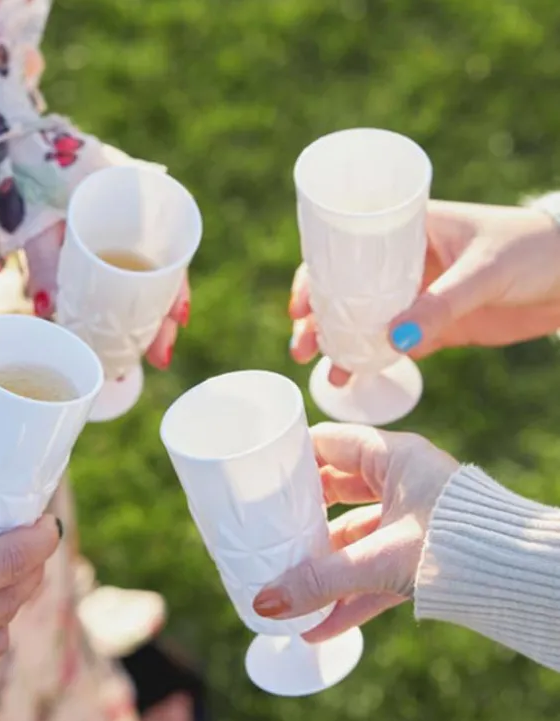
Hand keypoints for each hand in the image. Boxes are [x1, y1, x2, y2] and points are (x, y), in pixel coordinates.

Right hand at [252, 422, 457, 640]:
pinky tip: (319, 627)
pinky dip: (350, 596)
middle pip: (336, 490)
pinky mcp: (420, 557)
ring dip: (323, 563)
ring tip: (286, 584)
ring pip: (354, 536)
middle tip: (266, 528)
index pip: (330, 443)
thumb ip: (321, 580)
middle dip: (302, 515)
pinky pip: (375, 572)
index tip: (260, 476)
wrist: (522, 579)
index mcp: (394, 458)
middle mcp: (401, 483)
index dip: (294, 457)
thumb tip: (264, 604)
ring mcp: (411, 520)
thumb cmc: (458, 546)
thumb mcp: (380, 559)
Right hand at [289, 200, 559, 385]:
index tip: (298, 305)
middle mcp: (404, 265)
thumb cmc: (535, 251)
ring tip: (323, 369)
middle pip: (345, 291)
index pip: (346, 249)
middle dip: (317, 319)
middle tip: (301, 346)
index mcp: (408, 232)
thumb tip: (393, 339)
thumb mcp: (485, 270)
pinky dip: (373, 361)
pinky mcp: (435, 328)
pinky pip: (394, 346)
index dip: (313, 275)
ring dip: (340, 344)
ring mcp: (417, 298)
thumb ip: (442, 304)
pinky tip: (354, 376)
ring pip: (364, 322)